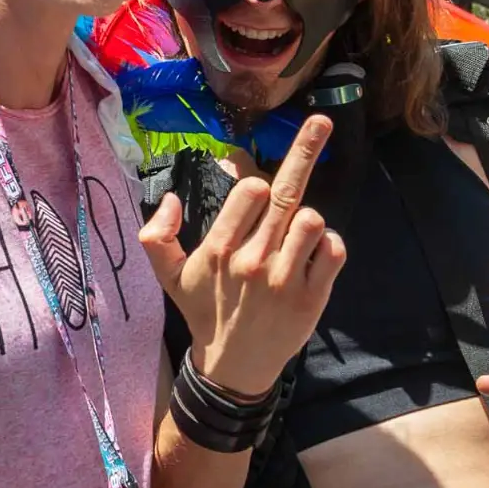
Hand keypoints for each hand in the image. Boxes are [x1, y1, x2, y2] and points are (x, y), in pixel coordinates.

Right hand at [140, 114, 345, 397]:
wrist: (233, 367)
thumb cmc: (204, 311)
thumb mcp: (168, 277)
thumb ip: (155, 237)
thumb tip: (169, 198)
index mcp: (218, 251)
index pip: (250, 191)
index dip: (257, 182)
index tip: (257, 185)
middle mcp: (252, 262)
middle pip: (285, 194)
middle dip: (305, 149)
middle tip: (321, 121)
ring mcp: (284, 280)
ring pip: (311, 219)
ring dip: (307, 221)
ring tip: (295, 237)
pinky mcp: (312, 296)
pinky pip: (333, 249)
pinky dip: (329, 246)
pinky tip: (313, 255)